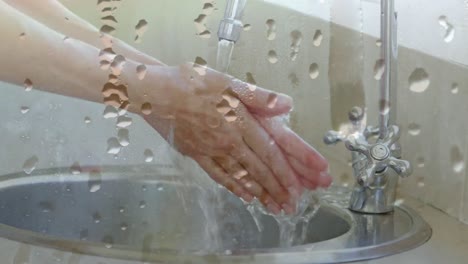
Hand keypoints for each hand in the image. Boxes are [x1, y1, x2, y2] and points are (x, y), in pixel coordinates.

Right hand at [140, 63, 330, 213]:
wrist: (153, 93)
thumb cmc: (189, 82)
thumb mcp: (227, 81)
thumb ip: (259, 96)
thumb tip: (286, 105)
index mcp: (239, 122)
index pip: (270, 152)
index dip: (288, 172)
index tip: (301, 188)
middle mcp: (228, 141)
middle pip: (259, 170)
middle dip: (279, 189)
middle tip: (294, 206)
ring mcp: (211, 151)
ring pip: (241, 177)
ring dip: (261, 194)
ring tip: (276, 208)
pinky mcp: (197, 155)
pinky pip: (219, 175)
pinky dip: (234, 187)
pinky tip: (246, 196)